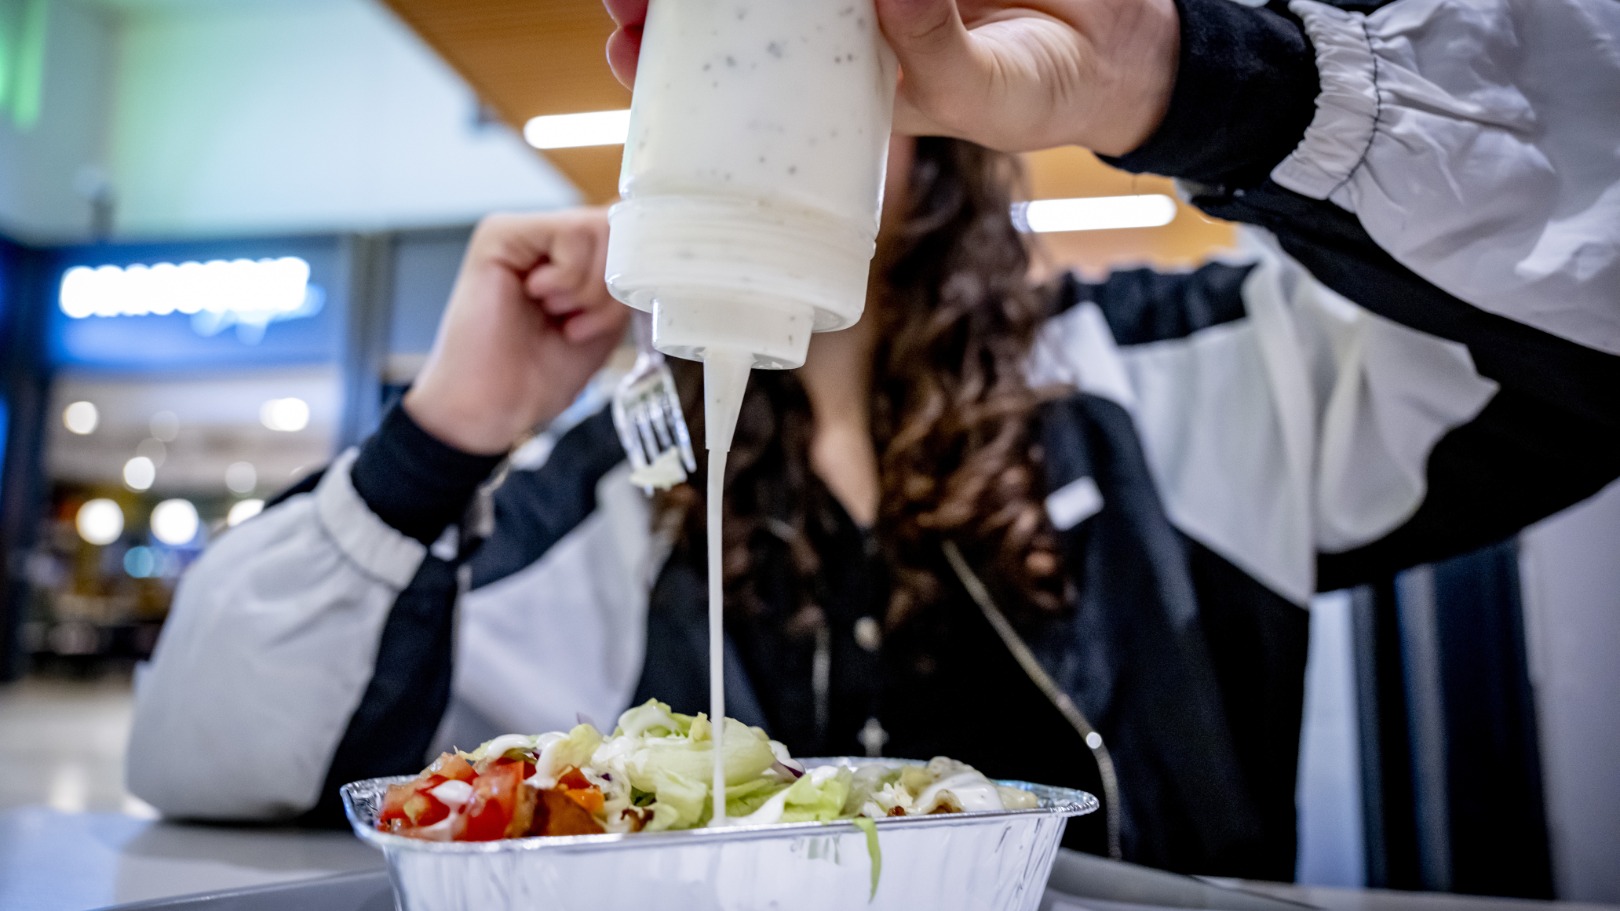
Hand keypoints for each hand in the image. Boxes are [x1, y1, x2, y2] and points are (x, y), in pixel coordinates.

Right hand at [404, 209, 627, 454]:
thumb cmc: (540, 374)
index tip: (609, 322)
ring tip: (558, 318)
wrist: (495, 406)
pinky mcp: (500, 233)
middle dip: (612, 289)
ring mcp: (524, 233)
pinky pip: (570, 232)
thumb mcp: (605, 322)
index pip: (628, 234)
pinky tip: (539, 300)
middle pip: (619, 228)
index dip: (635, 277)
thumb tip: (651, 242)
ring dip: (590, 289)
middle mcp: (547, 238)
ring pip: (599, 228)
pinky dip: (569, 278)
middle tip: (578, 325)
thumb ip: (624, 281)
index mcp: (570, 259)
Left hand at [603, 0, 1178, 156]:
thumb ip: (933, 53)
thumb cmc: (1041, 91)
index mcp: (838, 77)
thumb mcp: (981, 95)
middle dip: (681, 0)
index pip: (739, 71)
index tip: (623, 43)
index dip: (674, 60)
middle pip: (744, 2)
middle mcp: (842, 17)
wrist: (1119, 44)